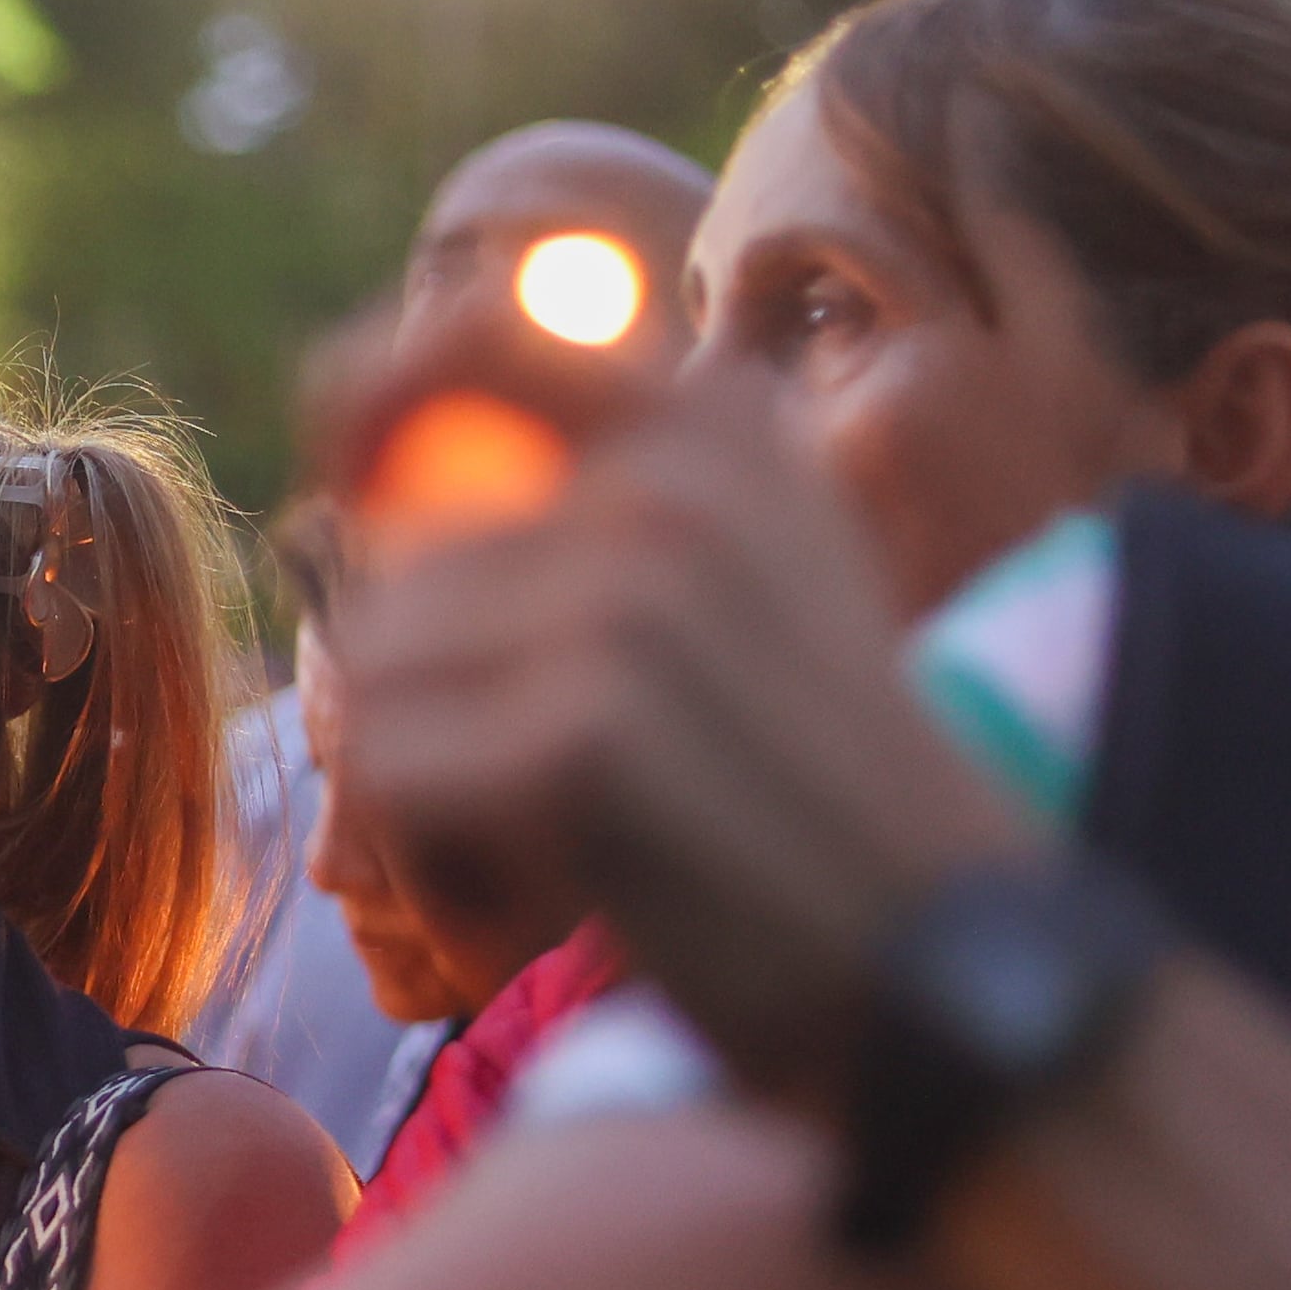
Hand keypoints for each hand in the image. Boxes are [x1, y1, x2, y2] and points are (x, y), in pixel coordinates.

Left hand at [333, 397, 1030, 1099]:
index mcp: (714, 426)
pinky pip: (388, 776)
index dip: (367, 407)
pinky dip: (434, 858)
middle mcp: (671, 485)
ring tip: (563, 841)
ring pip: (370, 678)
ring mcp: (630, 602)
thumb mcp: (751, 576)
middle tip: (557, 792)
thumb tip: (375, 478)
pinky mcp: (585, 733)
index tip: (351, 488)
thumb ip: (603, 501)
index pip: (468, 341)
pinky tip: (544, 894)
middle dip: (431, 703)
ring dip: (427, 789)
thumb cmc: (815, 783)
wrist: (939, 948)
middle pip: (390, 571)